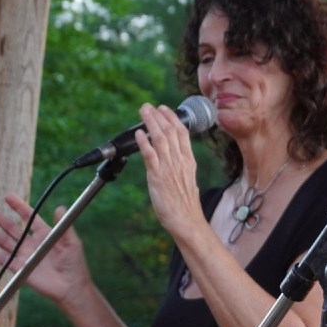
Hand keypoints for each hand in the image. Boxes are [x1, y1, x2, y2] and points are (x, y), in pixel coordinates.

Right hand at [0, 195, 91, 305]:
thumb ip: (64, 226)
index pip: (29, 217)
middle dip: (0, 218)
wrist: (70, 287)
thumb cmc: (75, 264)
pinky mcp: (20, 269)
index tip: (8, 197)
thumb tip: (60, 208)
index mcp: (45, 234)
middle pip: (13, 228)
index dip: (19, 207)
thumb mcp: (72, 242)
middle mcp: (33, 243)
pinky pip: (4, 260)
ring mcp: (25, 256)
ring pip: (6, 242)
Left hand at [134, 103, 201, 238]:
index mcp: (188, 161)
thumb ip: (181, 169)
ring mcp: (169, 168)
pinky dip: (144, 143)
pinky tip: (138, 134)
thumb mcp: (188, 181)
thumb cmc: (186, 205)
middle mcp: (179, 161)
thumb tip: (177, 162)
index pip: (182, 133)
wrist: (187, 220)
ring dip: (151, 123)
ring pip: (160, 139)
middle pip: (170, 132)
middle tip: (149, 106)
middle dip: (159, 116)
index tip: (165, 109)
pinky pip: (150, 156)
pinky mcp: (158, 177)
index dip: (173, 119)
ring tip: (144, 112)